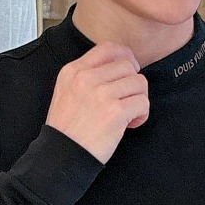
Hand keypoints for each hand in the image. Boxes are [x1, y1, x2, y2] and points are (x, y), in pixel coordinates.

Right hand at [44, 43, 149, 163]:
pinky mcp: (115, 112)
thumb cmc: (66, 130)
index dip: (125, 57)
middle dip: (133, 84)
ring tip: (127, 115)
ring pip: (139, 82)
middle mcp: (87, 78)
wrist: (61, 156)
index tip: (130, 70)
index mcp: (73, 71)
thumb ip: (87, 77)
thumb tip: (117, 69)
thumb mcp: (66, 92)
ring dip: (138, 99)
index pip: (108, 48)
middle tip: (126, 102)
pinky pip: (143, 102)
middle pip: (128, 66)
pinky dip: (141, 115)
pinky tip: (129, 124)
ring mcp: (101, 94)